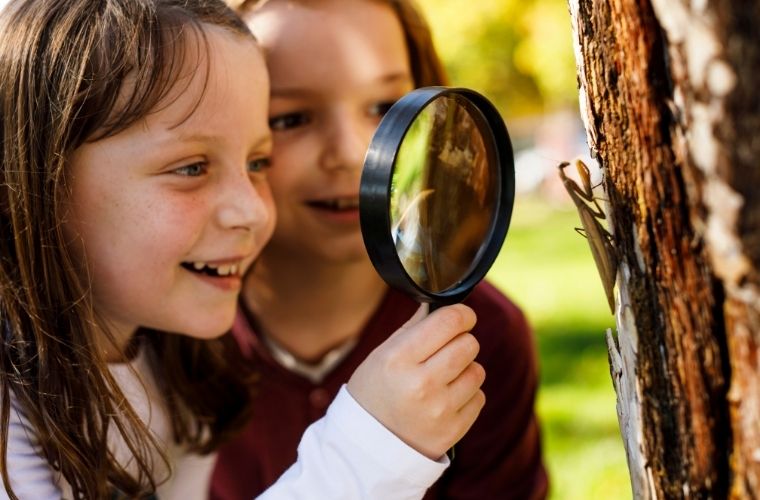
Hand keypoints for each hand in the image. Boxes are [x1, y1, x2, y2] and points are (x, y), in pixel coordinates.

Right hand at [347, 303, 485, 459]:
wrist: (367, 446)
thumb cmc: (374, 392)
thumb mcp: (382, 355)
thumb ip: (413, 328)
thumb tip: (440, 305)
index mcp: (399, 359)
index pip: (450, 321)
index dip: (462, 314)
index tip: (462, 317)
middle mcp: (421, 384)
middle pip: (469, 344)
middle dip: (461, 342)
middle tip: (446, 350)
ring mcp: (439, 409)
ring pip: (477, 371)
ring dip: (465, 370)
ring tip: (442, 379)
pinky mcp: (453, 430)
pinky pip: (479, 397)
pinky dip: (466, 395)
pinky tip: (444, 399)